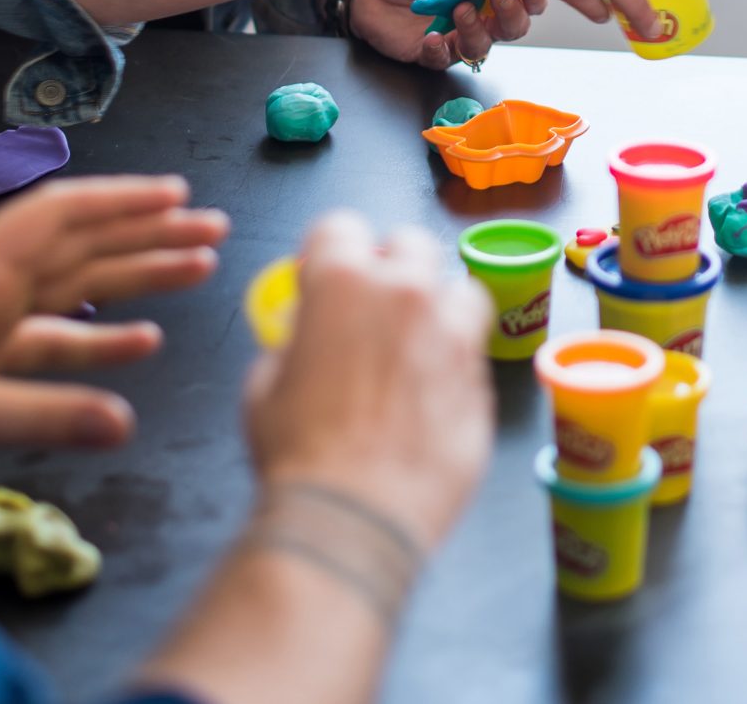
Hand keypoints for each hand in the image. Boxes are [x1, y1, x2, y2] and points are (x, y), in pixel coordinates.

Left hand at [0, 176, 227, 473]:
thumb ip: (40, 413)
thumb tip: (124, 421)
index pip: (58, 216)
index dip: (119, 201)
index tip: (174, 194)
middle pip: (80, 243)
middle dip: (146, 233)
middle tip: (211, 226)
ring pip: (76, 284)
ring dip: (135, 275)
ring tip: (198, 267)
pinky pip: (56, 337)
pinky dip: (101, 335)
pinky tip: (142, 340)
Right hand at [244, 212, 493, 552]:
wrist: (352, 518)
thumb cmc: (298, 456)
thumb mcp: (263, 387)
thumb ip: (290, 344)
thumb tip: (304, 342)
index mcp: (343, 281)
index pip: (339, 227)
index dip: (329, 250)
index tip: (326, 273)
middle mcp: (407, 293)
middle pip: (410, 244)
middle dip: (392, 266)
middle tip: (374, 305)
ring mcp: (454, 333)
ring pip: (460, 289)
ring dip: (440, 306)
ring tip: (417, 343)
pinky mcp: (483, 380)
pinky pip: (474, 351)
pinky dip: (455, 361)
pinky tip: (432, 394)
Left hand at [345, 0, 546, 69]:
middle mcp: (480, 16)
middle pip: (513, 27)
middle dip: (511, 14)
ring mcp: (456, 36)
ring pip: (482, 47)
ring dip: (476, 30)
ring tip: (460, 11)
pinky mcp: (432, 53)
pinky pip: (444, 59)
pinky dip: (441, 49)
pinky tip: (432, 36)